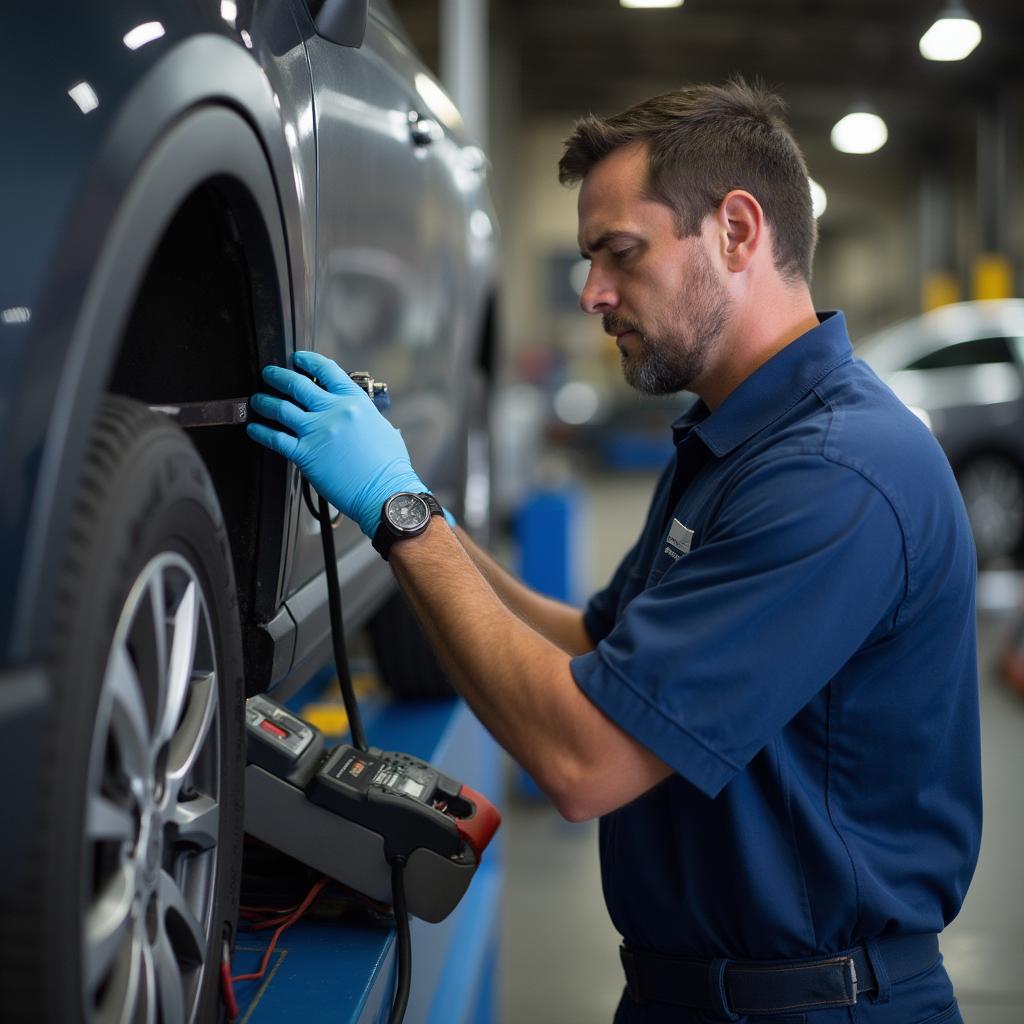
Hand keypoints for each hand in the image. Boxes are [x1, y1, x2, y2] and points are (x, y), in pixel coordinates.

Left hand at [247, 351, 426, 536]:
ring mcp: (317, 432)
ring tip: (258, 399)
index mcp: (354, 402)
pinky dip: (261, 431)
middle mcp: (333, 412)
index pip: (326, 371)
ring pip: (281, 408)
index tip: (298, 359)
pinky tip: (254, 428)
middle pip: (297, 385)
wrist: (384, 491)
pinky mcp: (305, 455)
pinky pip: (276, 439)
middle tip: (269, 374)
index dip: (308, 360)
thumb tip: (353, 414)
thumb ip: (363, 415)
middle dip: (278, 376)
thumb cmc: (388, 465)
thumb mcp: (381, 427)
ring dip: (265, 401)